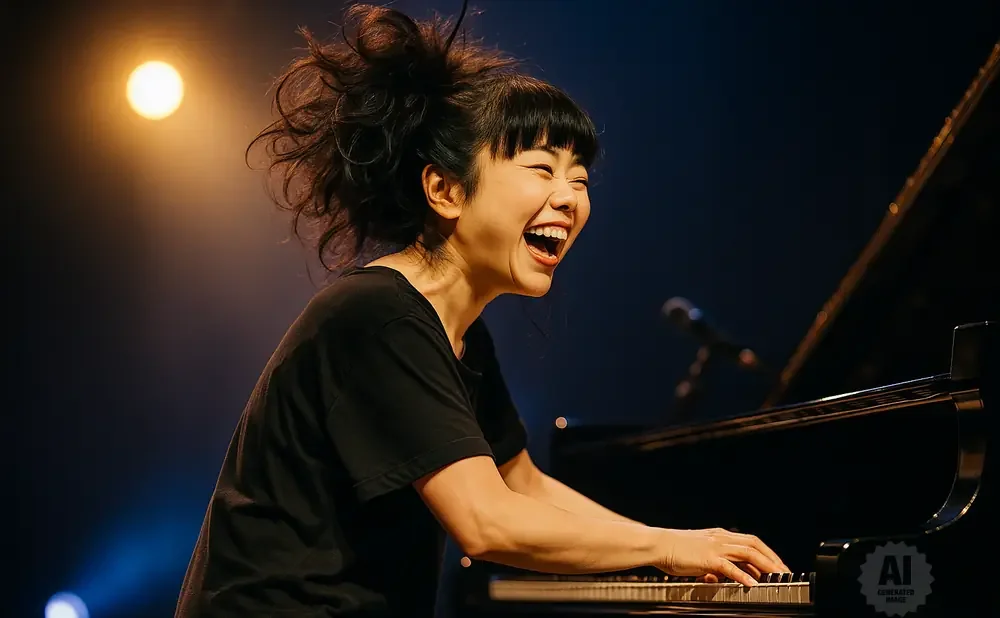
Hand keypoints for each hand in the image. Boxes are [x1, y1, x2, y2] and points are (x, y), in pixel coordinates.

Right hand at [654, 527, 788, 586]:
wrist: (658, 544)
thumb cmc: (676, 549)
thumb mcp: (700, 554)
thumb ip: (716, 563)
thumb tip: (727, 575)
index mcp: (719, 535)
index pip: (750, 541)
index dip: (766, 552)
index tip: (777, 564)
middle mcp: (720, 538)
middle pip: (755, 545)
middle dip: (772, 558)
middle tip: (785, 571)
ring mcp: (715, 547)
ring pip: (748, 553)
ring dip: (766, 565)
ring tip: (778, 576)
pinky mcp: (708, 558)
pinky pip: (730, 567)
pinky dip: (743, 575)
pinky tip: (752, 584)